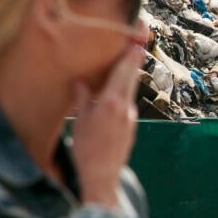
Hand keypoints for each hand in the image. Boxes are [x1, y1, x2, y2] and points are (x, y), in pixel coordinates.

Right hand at [72, 48, 142, 208]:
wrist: (102, 174)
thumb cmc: (87, 148)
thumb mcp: (80, 120)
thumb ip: (83, 98)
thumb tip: (81, 82)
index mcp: (112, 102)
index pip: (123, 73)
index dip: (129, 57)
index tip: (136, 42)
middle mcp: (125, 107)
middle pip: (131, 79)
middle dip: (132, 63)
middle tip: (136, 45)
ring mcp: (130, 117)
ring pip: (129, 92)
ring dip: (127, 78)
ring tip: (126, 64)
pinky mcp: (131, 126)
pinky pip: (127, 105)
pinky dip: (123, 94)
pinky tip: (116, 93)